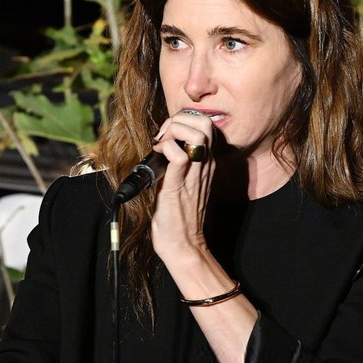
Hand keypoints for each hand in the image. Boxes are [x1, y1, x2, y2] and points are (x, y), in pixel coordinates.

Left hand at [151, 110, 215, 262]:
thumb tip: (162, 147)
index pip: (205, 125)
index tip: (166, 135)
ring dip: (174, 131)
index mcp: (206, 163)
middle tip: (163, 136)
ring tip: (161, 146)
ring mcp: (195, 174)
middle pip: (205, 122)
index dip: (183, 121)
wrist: (183, 244)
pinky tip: (157, 157)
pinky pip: (178, 155)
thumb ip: (179, 163)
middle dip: (180, 119)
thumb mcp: (183, 182)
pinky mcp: (179, 184)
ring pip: (197, 133)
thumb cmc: (179, 215)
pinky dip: (165, 149)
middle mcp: (205, 165)